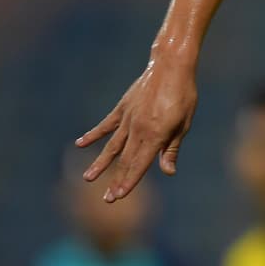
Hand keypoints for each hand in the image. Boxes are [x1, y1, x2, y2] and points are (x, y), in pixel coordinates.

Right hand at [75, 57, 197, 201]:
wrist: (171, 67)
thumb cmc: (184, 95)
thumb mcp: (184, 123)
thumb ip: (172, 148)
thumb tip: (168, 172)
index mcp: (156, 135)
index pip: (140, 164)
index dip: (130, 181)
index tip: (119, 196)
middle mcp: (138, 129)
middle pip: (125, 159)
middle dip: (116, 180)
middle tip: (107, 199)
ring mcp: (128, 118)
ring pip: (112, 146)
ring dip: (101, 163)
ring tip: (88, 178)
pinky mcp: (122, 107)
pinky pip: (106, 124)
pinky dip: (93, 134)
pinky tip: (80, 143)